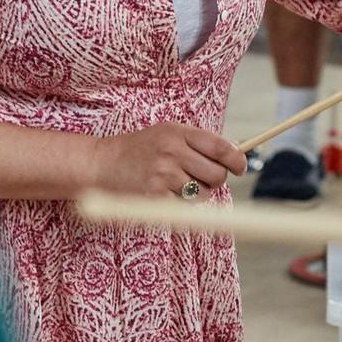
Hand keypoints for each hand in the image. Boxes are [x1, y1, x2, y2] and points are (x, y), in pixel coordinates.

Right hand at [94, 122, 244, 197]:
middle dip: (215, 181)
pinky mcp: (154, 196)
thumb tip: (232, 155)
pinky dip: (180, 205)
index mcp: (178, 133)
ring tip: (178, 186)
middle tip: (202, 179)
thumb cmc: (137, 150)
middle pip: (217, 175)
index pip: (221, 148)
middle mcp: (172, 152)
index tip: (240, 167)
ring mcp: (163, 175)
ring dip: (197, 195)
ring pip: (203, 194)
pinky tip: (165, 195)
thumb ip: (196, 143)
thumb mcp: (166, 134)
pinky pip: (184, 208)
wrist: (101, 164)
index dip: (237, 160)